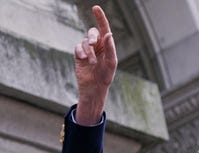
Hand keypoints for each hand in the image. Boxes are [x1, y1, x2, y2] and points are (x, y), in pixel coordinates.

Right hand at [74, 5, 117, 124]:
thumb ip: (110, 48)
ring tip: (92, 62)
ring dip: (88, 51)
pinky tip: (84, 59)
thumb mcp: (111, 63)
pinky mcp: (79, 56)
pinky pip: (78, 47)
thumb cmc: (105, 77)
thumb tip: (108, 33)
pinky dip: (81, 52)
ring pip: (85, 41)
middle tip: (93, 44)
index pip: (104, 29)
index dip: (100, 18)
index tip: (96, 8)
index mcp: (107, 46)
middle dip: (92, 37)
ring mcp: (87, 50)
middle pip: (92, 32)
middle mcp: (97, 46)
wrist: (94, 88)